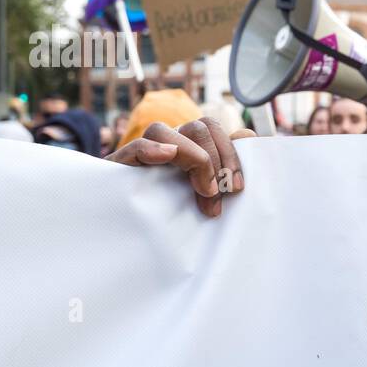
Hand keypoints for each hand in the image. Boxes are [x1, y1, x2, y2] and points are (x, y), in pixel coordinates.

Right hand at [107, 117, 255, 216]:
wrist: (129, 239)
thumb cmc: (173, 218)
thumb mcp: (206, 195)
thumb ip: (226, 168)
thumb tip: (247, 135)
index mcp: (187, 149)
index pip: (211, 128)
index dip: (230, 151)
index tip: (237, 186)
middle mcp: (165, 146)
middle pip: (197, 127)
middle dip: (216, 161)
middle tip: (217, 196)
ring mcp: (141, 155)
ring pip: (163, 129)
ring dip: (193, 158)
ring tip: (203, 192)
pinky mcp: (119, 168)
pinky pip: (135, 146)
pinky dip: (152, 149)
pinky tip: (167, 157)